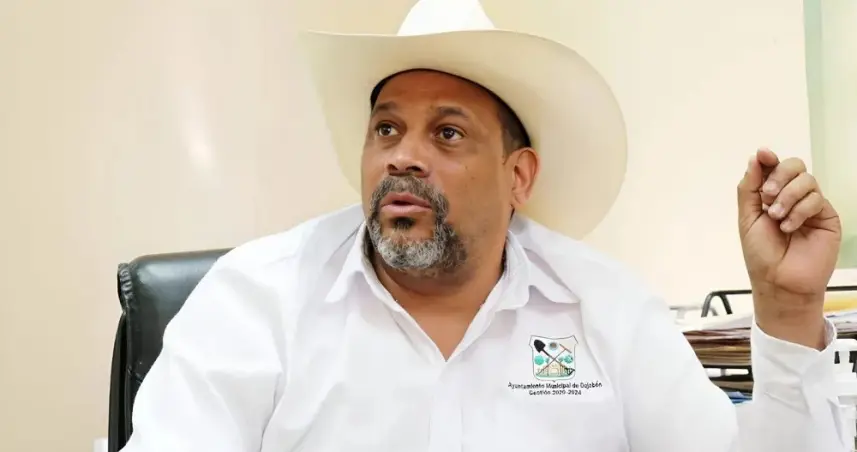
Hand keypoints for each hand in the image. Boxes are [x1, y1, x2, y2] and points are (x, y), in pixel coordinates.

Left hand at [737, 148, 840, 347]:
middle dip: (778, 176)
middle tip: (767, 197)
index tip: (763, 155)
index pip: (774, 168)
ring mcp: (810, 206)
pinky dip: (799, 210)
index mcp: (771, 196)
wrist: (779, 281)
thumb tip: (755, 158)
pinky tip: (789, 227)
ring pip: (806, 180)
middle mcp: (792, 197)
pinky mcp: (826, 217)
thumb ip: (749, 188)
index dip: (769, 159)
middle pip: (794, 166)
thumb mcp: (747, 218)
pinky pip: (816, 199)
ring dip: (787, 196)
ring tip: (777, 218)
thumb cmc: (761, 254)